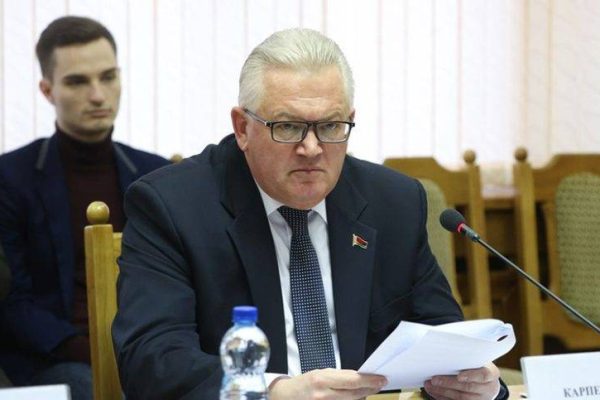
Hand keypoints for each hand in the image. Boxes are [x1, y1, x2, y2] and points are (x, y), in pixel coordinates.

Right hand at [269, 368, 386, 399]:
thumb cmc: (303, 383)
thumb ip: (339, 377)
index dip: (369, 380)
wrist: (284, 397)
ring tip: (369, 389)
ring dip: (362, 396)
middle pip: (354, 394)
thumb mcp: (320, 374)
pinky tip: (356, 396)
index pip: (352, 380)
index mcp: (322, 379)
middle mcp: (323, 394)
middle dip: (370, 388)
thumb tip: (359, 378)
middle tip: (381, 383)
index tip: (381, 378)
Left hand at [423, 363, 500, 399]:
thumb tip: (446, 349)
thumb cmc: (477, 365)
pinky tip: (434, 392)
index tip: (459, 376)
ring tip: (429, 385)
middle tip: (434, 379)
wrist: (486, 381)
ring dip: (443, 392)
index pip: (484, 375)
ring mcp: (481, 398)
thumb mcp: (477, 358)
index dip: (471, 376)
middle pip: (468, 387)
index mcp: (492, 373)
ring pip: (461, 398)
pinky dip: (443, 398)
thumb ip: (467, 356)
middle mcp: (489, 388)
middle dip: (449, 383)